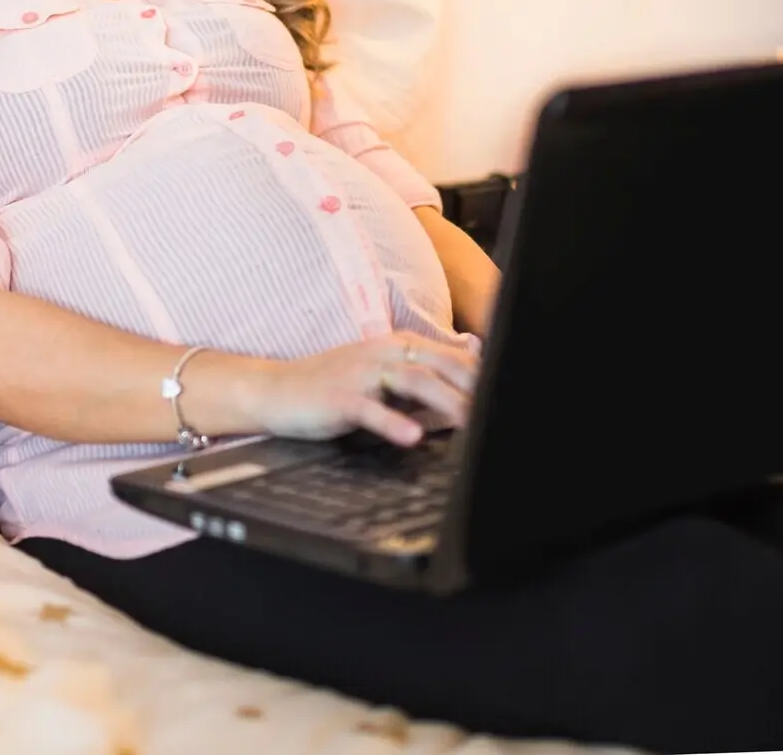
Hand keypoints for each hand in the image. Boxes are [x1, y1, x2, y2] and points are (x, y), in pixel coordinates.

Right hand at [252, 335, 479, 446]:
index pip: (449, 355)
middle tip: (499, 408)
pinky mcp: (339, 398)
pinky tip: (412, 436)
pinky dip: (393, 421)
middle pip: (438, 363)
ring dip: (446, 402)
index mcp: (396, 345)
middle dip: (473, 385)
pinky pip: (371, 409)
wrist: (276, 390)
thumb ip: (422, 378)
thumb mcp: (381, 377)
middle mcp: (382, 352)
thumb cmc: (334, 387)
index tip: (506, 391)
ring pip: (414, 381)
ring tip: (471, 422)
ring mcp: (361, 373)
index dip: (479, 374)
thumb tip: (466, 381)